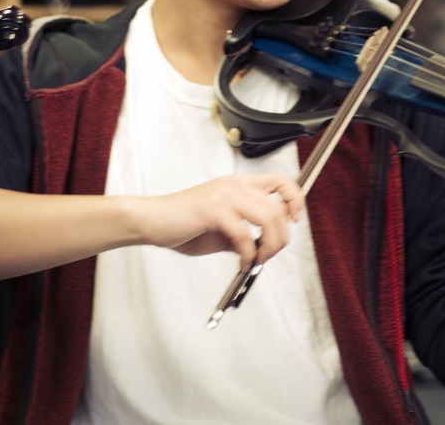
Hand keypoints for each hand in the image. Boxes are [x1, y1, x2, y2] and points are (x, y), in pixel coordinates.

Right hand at [133, 174, 303, 269]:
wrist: (150, 221)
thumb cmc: (182, 224)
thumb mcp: (222, 228)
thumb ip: (244, 232)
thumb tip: (265, 247)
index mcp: (238, 184)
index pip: (281, 181)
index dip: (295, 199)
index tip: (294, 220)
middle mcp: (235, 185)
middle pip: (279, 207)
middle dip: (281, 237)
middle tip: (269, 255)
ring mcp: (224, 195)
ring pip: (269, 218)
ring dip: (269, 246)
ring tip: (257, 261)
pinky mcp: (213, 209)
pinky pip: (244, 234)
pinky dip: (248, 254)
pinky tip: (242, 263)